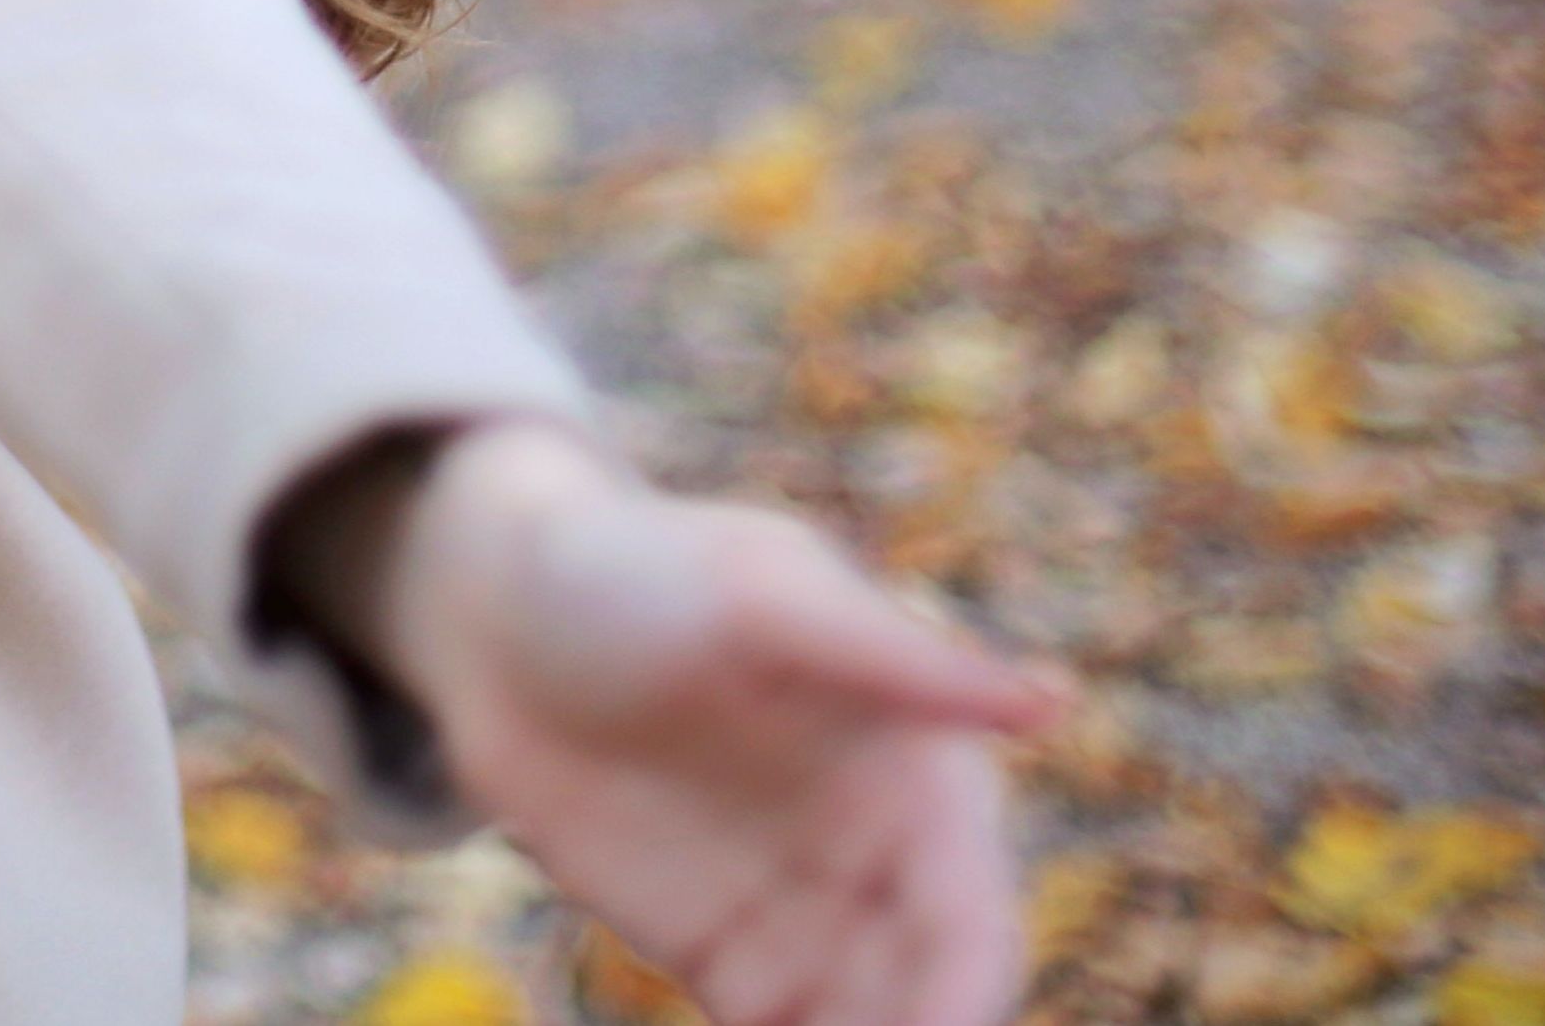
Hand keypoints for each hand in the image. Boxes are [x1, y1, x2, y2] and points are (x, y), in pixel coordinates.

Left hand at [298, 421, 1061, 1025]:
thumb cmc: (639, 564)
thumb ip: (894, 658)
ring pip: (857, 1025)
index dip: (960, 999)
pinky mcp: (719, 955)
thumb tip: (1054, 700)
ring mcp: (800, 914)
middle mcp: (876, 857)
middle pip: (923, 997)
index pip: (967, 919)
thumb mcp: (760, 595)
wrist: (490, 607)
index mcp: (917, 775)